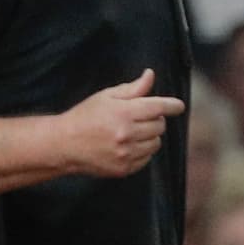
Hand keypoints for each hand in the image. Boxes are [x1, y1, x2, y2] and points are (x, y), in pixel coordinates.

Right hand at [63, 69, 184, 177]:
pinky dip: (143, 150)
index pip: (158, 107)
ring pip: (156, 143)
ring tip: (133, 131)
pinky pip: (147, 158)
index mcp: (124, 113)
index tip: (179, 106)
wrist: (65, 144)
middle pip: (159, 125)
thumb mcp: (107, 96)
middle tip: (140, 116)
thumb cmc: (86, 116)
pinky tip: (128, 145)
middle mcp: (127, 134)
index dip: (172, 105)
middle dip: (155, 119)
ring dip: (150, 135)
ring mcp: (126, 154)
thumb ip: (133, 88)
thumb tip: (150, 75)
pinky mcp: (124, 169)